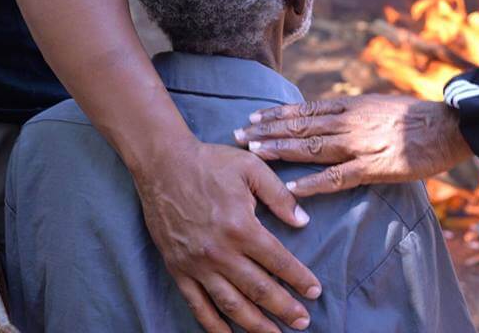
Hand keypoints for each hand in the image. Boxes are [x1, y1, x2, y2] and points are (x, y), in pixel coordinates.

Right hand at [133, 138, 321, 332]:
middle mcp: (220, 251)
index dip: (299, 279)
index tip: (315, 292)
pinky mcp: (178, 269)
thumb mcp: (252, 168)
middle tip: (303, 322)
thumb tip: (304, 222)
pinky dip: (213, 325)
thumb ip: (280, 196)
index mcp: (241, 227)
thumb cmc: (211, 163)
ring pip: (230, 304)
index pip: (278, 261)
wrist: (163, 165)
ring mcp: (197, 264)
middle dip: (284, 308)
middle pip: (258, 289)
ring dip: (255, 324)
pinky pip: (197, 305)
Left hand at [233, 95, 473, 196]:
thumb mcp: (383, 104)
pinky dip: (311, 183)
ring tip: (253, 154)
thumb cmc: (420, 116)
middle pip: (300, 126)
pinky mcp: (372, 167)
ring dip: (280, 150)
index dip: (277, 114)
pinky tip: (290, 189)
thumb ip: (358, 111)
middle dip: (267, 131)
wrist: (448, 125)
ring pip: (310, 147)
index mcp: (352, 106)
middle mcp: (349, 122)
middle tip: (238, 135)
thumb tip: (340, 114)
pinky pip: (336, 177)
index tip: (253, 117)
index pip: (306, 109)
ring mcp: (359, 144)